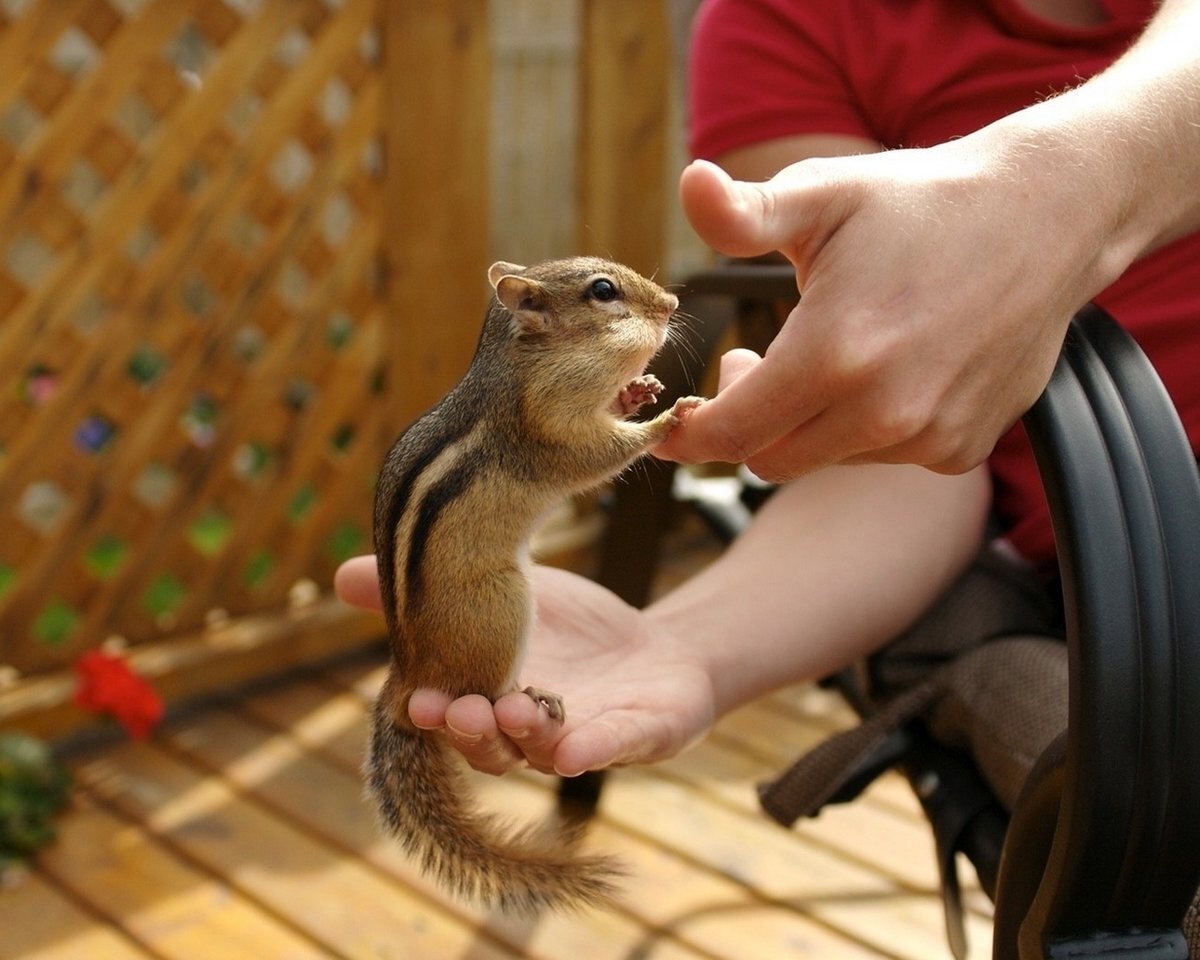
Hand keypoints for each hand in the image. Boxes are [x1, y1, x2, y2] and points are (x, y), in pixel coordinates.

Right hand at [334, 557, 715, 776]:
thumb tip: (339, 575)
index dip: (432, 711)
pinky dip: (592, 752)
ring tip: (512, 705)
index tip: (411, 697)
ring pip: (543, 750)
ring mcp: (579, 739)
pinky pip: (611, 751)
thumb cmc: (570, 628)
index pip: (451, 714)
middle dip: (468, 729)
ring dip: (524, 734)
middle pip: (490, 745)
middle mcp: (525, 733)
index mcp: (487, 699)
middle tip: (452, 708)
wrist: (655, 649)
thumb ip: (433, 588)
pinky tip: (576, 752)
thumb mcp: (499, 590)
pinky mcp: (634, 739)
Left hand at [659, 129, 1131, 479]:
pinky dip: (868, 427)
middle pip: (770, 459)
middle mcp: (883, 411)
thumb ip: (744, 211)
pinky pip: (884, 457)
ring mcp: (928, 435)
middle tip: (754, 364)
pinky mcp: (962, 447)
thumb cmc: (921, 203)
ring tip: (833, 352)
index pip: (731, 435)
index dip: (690, 436)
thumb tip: (689, 185)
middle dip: (746, 421)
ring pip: (826, 459)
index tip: (674, 423)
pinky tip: (889, 370)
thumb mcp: (824, 194)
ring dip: (811, 421)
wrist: (1048, 217)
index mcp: (833, 354)